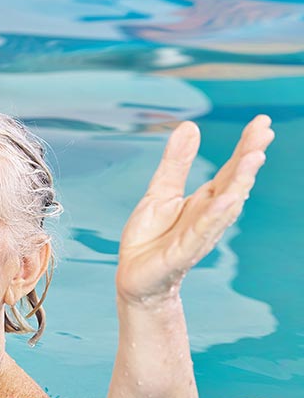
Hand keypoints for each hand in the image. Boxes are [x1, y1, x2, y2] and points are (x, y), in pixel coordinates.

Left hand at [116, 115, 273, 302]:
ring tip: (254, 156)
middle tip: (265, 131)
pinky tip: (227, 199)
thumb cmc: (150, 236)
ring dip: (241, 182)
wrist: (133, 275)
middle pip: (234, 183)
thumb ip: (176, 162)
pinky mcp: (183, 252)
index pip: (230, 169)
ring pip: (225, 206)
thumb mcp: (160, 191)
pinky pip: (202, 232)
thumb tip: (190, 125)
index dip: (246, 146)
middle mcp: (209, 216)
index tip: (262, 122)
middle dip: (249, 158)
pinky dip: (216, 215)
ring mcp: (199, 234)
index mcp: (205, 200)